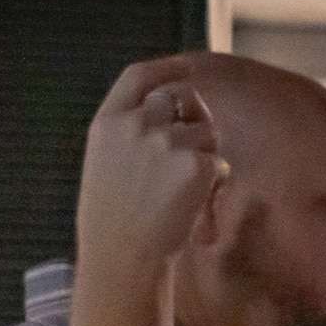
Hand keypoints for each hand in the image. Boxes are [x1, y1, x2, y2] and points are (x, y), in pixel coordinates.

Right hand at [73, 56, 224, 287]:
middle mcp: (136, 123)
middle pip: (181, 97)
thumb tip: (165, 109)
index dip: (163, 71)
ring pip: (205, 130)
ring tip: (183, 188)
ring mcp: (166, 140)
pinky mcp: (196, 162)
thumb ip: (130, 129)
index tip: (180, 75)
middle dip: (194, 118)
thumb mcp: (106, 159)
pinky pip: (219, 161)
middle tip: (189, 154)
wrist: (124, 253)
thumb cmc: (115, 217)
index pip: (138, 77)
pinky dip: (216, 180)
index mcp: (108, 121)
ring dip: (206, 153)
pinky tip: (194, 203)